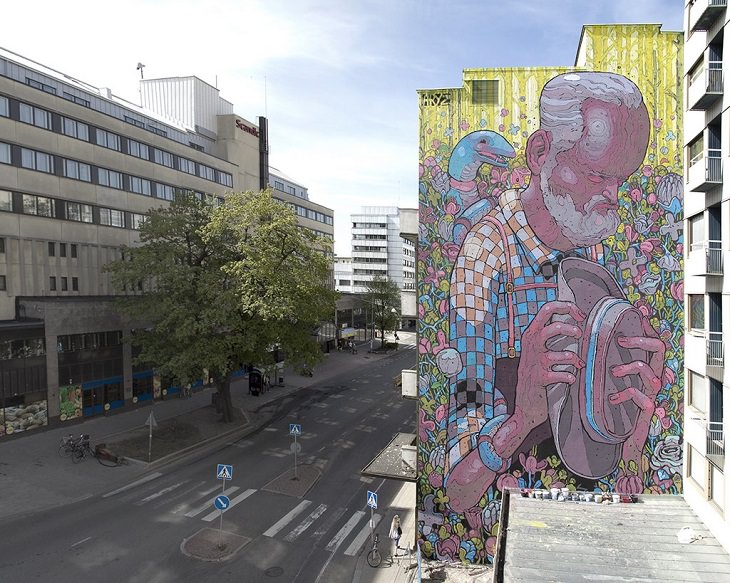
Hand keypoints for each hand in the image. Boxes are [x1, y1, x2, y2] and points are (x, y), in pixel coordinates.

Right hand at [514, 300, 586, 430]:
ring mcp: (536, 362)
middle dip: (571, 330)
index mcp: (531, 334)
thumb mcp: (535, 348)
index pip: (547, 309)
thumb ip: (547, 332)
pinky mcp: (541, 378)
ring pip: (563, 354)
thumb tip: (572, 317)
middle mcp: (532, 345)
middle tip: (579, 336)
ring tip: (578, 364)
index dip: (567, 307)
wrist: (524, 400)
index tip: (580, 315)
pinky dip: (570, 377)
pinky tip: (571, 379)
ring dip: (574, 359)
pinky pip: (563, 375)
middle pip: (554, 327)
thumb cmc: (534, 371)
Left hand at [610, 316, 664, 466]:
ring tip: (613, 372)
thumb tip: (585, 333)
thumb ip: (599, 357)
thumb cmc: (604, 402)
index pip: (650, 338)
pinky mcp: (645, 407)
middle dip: (642, 340)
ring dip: (630, 367)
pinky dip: (626, 395)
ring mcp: (649, 390)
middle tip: (621, 340)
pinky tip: (613, 399)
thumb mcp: (600, 375)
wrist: (612, 436)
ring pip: (649, 370)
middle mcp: (649, 374)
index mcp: (639, 363)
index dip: (645, 324)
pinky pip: (643, 396)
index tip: (634, 311)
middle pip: (660, 347)